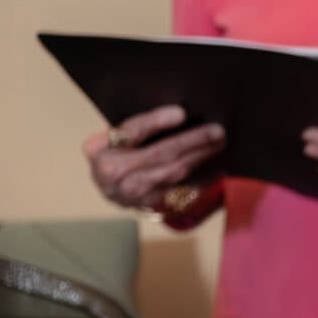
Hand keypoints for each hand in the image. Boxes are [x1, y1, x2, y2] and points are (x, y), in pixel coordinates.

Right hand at [82, 106, 224, 212]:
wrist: (110, 188)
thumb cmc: (116, 153)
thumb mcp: (112, 137)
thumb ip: (136, 127)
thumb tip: (180, 113)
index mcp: (98, 148)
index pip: (131, 132)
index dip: (157, 122)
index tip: (181, 113)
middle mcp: (112, 173)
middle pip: (158, 154)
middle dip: (191, 141)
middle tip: (216, 131)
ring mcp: (131, 193)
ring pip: (172, 172)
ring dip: (200, 156)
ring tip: (219, 143)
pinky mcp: (149, 205)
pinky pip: (182, 190)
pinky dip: (202, 178)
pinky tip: (218, 167)